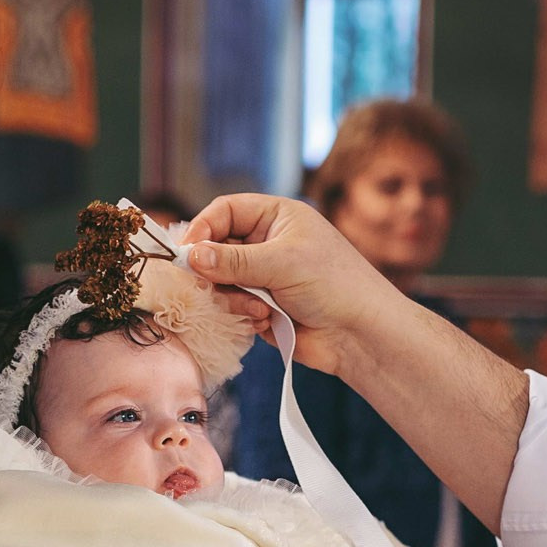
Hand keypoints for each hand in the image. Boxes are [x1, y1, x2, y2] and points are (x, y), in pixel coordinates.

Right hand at [182, 194, 403, 378]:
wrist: (360, 335)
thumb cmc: (334, 284)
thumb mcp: (282, 262)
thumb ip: (233, 260)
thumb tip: (191, 256)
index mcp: (276, 217)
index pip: (225, 211)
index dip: (202, 228)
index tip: (187, 252)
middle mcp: (267, 243)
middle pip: (216, 249)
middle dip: (216, 270)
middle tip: (215, 285)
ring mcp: (263, 276)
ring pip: (221, 282)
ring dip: (234, 297)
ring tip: (260, 309)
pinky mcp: (261, 307)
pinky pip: (233, 308)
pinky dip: (244, 316)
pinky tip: (267, 321)